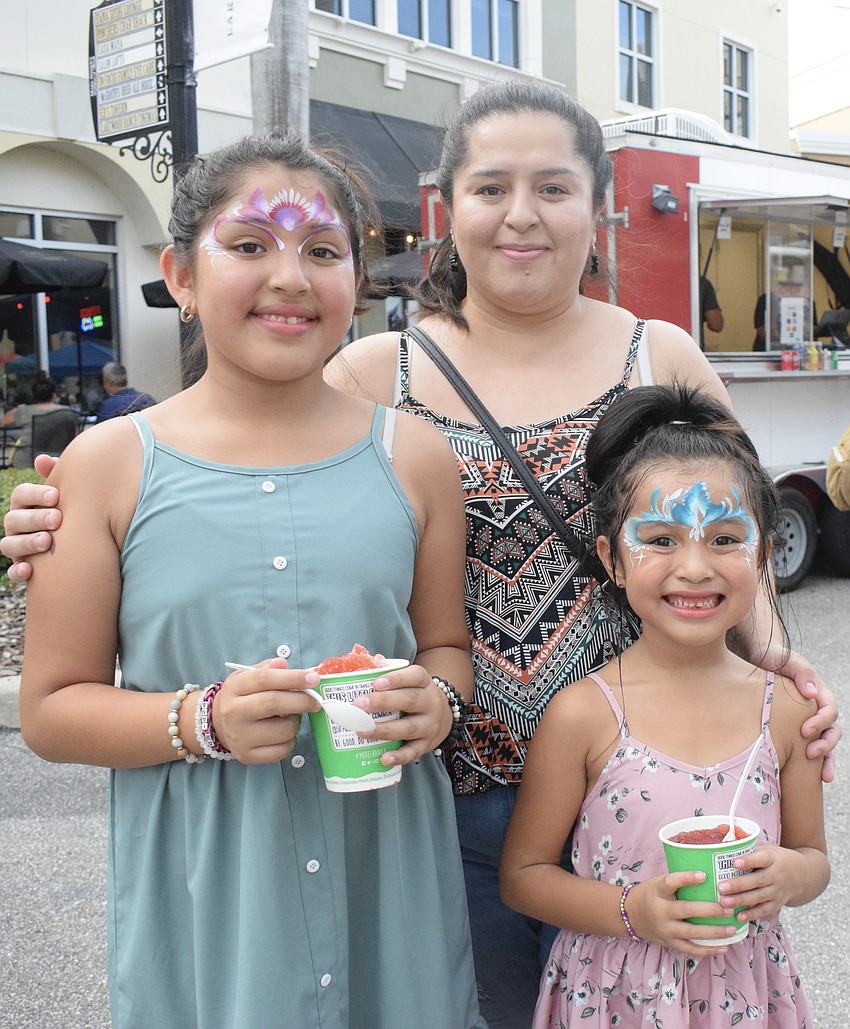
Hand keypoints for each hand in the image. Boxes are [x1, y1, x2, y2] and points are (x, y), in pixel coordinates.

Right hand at [1, 454, 60, 582]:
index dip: (36, 494)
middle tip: (57, 519)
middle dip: (35, 518)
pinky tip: (29, 570)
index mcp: (26, 503)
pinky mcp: (22, 568)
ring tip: (47, 541)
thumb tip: (42, 459)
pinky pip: (13, 571)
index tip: (56, 496)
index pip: (21, 494)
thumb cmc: (72, 509)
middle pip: (14, 519)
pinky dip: (18, 572)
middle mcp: (17, 524)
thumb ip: (58, 475)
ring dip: (26, 543)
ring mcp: (17, 546)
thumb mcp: (69, 493)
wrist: (82, 540)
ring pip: (9, 545)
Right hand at [211, 660, 312, 763]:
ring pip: (282, 730)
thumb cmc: (242, 697)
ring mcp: (239, 737)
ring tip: (292, 716)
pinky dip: (290, 741)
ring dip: (296, 722)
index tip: (313, 678)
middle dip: (301, 701)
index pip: (264, 678)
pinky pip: (281, 751)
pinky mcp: (247, 756)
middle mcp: (233, 712)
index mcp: (234, 688)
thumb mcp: (248, 676)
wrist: (219, 724)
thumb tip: (283, 664)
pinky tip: (284, 733)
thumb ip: (267, 669)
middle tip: (315, 700)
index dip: (292, 677)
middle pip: (273, 703)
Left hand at [358, 664, 452, 766]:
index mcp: (424, 682)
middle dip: (382, 702)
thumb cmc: (415, 695)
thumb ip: (387, 677)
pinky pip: (413, 752)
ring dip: (384, 730)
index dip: (396, 679)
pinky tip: (384, 758)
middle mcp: (430, 702)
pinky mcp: (427, 744)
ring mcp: (430, 725)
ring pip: (409, 727)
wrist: (445, 716)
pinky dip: (399, 756)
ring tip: (361, 730)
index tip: (376, 683)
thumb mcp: (409, 682)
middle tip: (358, 705)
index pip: (415, 676)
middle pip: (409, 700)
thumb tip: (356, 672)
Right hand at [626, 873, 736, 956]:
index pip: (671, 882)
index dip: (687, 878)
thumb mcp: (658, 882)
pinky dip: (708, 950)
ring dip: (714, 932)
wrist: (631, 915)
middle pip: (686, 910)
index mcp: (657, 891)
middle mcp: (660, 911)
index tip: (704, 875)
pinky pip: (691, 949)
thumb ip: (678, 881)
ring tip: (732, 928)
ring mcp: (665, 929)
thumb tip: (709, 871)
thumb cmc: (651, 894)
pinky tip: (724, 948)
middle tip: (728, 907)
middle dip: (710, 910)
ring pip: (692, 932)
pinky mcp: (670, 943)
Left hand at [716, 845, 795, 922]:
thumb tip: (721, 847)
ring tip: (724, 902)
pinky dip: (752, 914)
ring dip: (741, 900)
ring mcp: (777, 891)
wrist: (802, 875)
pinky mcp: (777, 904)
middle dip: (738, 885)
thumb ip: (748, 851)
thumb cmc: (774, 859)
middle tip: (721, 887)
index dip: (748, 861)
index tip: (734, 862)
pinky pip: (764, 910)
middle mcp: (776, 875)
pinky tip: (738, 916)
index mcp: (772, 859)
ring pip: (759, 897)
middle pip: (757, 880)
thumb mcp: (766, 850)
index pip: (760, 859)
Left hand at [760, 645, 840, 781]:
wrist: (761, 660)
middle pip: (832, 731)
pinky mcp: (797, 730)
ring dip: (826, 760)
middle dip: (825, 745)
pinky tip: (811, 779)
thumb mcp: (789, 661)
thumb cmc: (777, 659)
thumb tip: (811, 694)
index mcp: (819, 693)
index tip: (804, 731)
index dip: (820, 722)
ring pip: (826, 743)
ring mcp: (809, 721)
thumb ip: (802, 674)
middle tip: (810, 753)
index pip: (829, 710)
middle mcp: (818, 709)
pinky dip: (813, 764)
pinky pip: (810, 747)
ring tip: (822, 777)